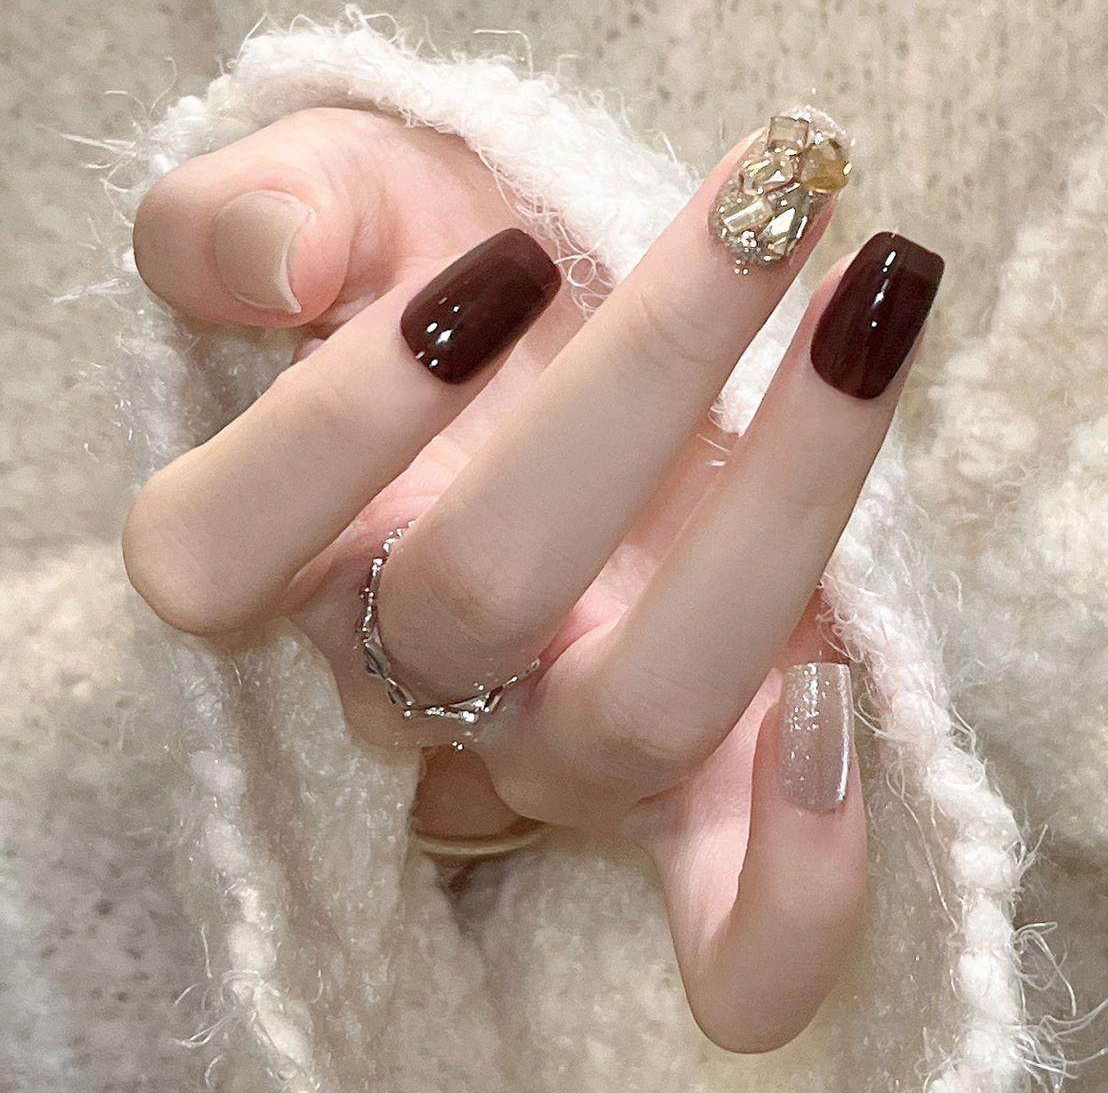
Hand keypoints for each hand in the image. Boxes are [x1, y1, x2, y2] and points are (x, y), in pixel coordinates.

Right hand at [123, 105, 940, 1050]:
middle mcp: (421, 676)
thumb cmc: (456, 256)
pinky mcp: (698, 801)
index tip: (503, 258)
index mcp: (297, 550)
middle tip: (769, 211)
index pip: (221, 550)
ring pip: (641, 710)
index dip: (340, 416)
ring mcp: (561, 751)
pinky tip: (850, 700)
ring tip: (870, 320)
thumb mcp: (337, 189)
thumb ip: (240, 218)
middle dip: (641, 375)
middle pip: (482, 590)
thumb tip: (282, 271)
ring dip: (777, 510)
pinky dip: (796, 881)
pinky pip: (730, 935)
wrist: (598, 325)